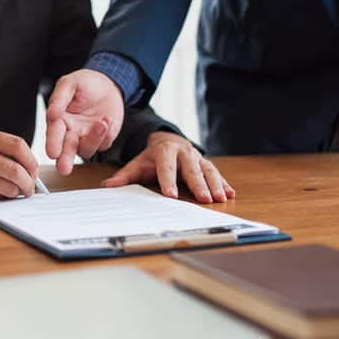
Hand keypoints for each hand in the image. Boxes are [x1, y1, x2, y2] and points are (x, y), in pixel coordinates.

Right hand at [0, 128, 38, 204]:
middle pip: (16, 169)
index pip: (17, 145)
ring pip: (9, 187)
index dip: (31, 159)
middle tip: (30, 186)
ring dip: (17, 192)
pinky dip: (3, 198)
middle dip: (29, 181)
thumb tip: (26, 162)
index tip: (33, 168)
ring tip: (16, 191)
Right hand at [46, 69, 124, 174]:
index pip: (53, 134)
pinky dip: (106, 134)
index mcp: (58, 120)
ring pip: (85, 150)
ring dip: (93, 140)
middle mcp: (70, 132)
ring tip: (101, 123)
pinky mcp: (102, 140)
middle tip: (64, 168)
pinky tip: (108, 119)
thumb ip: (59, 97)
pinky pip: (103, 144)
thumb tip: (51, 113)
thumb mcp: (70, 83)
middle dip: (64, 160)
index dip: (52, 144)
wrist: (109, 84)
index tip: (53, 152)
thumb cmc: (85, 84)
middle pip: (65, 150)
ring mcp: (85, 138)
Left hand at [101, 131, 234, 203]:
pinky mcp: (206, 163)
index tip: (170, 195)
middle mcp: (184, 152)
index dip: (168, 180)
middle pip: (192, 169)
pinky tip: (230, 194)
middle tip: (204, 199)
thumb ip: (124, 175)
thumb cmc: (151, 156)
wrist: (168, 140)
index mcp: (165, 150)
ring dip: (216, 184)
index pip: (166, 166)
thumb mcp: (137, 163)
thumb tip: (107, 187)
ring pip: (208, 170)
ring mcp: (197, 157)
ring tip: (221, 198)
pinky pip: (217, 173)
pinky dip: (224, 183)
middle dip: (198, 184)